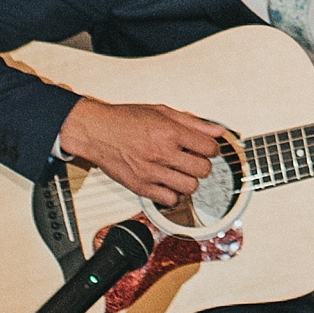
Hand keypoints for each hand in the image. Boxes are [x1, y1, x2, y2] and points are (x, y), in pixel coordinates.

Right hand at [60, 97, 224, 210]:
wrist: (96, 131)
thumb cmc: (125, 120)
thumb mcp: (162, 112)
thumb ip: (192, 122)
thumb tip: (216, 130)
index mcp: (170, 132)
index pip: (209, 147)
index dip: (212, 148)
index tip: (207, 148)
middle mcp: (162, 153)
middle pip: (203, 169)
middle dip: (203, 165)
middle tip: (194, 160)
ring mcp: (151, 172)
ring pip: (190, 187)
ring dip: (189, 180)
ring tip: (181, 172)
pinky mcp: (140, 187)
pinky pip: (170, 201)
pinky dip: (173, 195)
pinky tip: (168, 183)